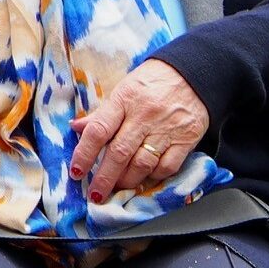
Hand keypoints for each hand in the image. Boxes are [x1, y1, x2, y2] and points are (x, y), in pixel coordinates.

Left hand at [71, 58, 211, 200]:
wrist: (193, 74)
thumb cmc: (151, 82)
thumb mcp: (122, 89)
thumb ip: (102, 113)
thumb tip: (75, 127)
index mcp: (123, 100)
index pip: (98, 131)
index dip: (84, 154)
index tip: (76, 172)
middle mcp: (143, 116)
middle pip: (119, 152)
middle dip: (104, 177)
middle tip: (95, 193)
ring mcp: (166, 129)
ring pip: (142, 163)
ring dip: (127, 181)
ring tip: (117, 188)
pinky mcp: (186, 140)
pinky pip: (167, 166)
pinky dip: (154, 177)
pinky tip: (144, 180)